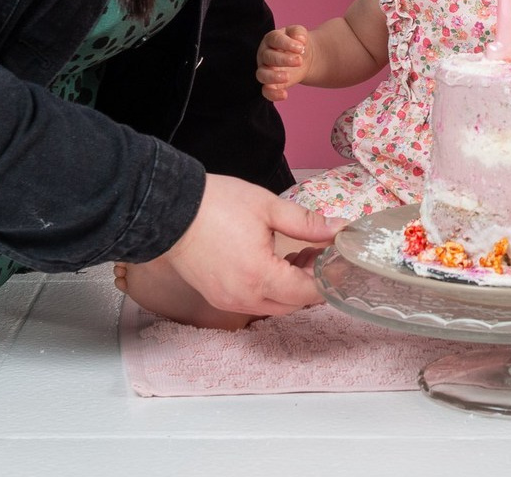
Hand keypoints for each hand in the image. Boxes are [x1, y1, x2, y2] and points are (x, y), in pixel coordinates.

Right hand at [160, 174, 341, 317]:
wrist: (171, 210)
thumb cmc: (218, 205)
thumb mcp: (269, 207)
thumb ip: (307, 222)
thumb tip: (338, 229)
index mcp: (260, 276)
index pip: (307, 292)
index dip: (328, 278)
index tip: (339, 259)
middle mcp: (244, 298)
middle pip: (292, 304)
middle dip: (312, 283)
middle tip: (322, 253)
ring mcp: (229, 300)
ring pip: (274, 305)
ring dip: (292, 287)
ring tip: (302, 254)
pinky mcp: (218, 296)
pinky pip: (255, 301)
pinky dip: (272, 288)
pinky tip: (277, 262)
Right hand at [256, 25, 308, 101]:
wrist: (303, 57)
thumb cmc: (298, 43)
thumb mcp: (300, 33)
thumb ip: (299, 32)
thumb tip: (300, 39)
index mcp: (272, 39)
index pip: (275, 39)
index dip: (287, 43)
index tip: (301, 47)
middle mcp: (265, 54)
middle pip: (268, 56)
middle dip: (283, 60)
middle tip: (299, 61)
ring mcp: (265, 69)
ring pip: (262, 75)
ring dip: (273, 77)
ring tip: (288, 77)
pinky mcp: (270, 84)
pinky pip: (266, 91)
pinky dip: (272, 94)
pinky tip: (284, 95)